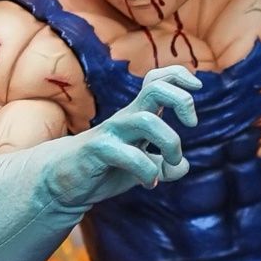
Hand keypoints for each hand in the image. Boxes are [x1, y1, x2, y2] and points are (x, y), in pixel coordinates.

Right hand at [44, 64, 200, 206]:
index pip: (157, 79)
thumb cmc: (104, 169)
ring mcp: (110, 132)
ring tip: (172, 162)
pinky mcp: (97, 150)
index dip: (179, 77)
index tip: (196, 89)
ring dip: (170, 143)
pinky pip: (129, 155)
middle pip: (156, 90)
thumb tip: (183, 166)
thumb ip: (163, 165)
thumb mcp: (140, 168)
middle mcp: (126, 118)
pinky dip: (147, 171)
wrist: (64, 183)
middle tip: (191, 124)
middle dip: (182, 101)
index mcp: (137, 115)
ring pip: (148, 121)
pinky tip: (149, 183)